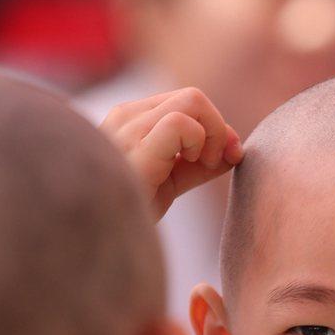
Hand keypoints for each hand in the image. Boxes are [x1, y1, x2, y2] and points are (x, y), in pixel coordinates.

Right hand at [100, 87, 243, 216]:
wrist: (98, 239)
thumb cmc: (129, 212)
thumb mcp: (171, 182)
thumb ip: (200, 164)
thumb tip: (236, 148)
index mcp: (131, 119)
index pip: (187, 101)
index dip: (215, 127)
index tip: (223, 158)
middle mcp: (127, 116)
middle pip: (194, 96)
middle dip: (218, 129)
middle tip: (212, 164)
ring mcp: (128, 128)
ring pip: (193, 100)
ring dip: (213, 135)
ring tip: (202, 165)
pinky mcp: (135, 147)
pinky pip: (181, 122)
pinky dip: (199, 142)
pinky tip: (190, 164)